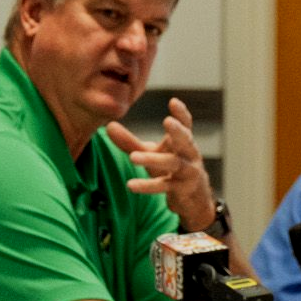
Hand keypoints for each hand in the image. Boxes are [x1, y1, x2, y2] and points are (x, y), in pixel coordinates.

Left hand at [107, 97, 216, 230]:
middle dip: (178, 131)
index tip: (173, 102)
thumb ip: (130, 142)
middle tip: (168, 122)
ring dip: (153, 160)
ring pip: (172, 164)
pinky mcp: (181, 189)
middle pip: (186, 140)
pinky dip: (147, 186)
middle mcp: (190, 154)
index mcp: (184, 141)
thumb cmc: (169, 169)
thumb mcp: (151, 153)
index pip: (186, 124)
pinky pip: (164, 186)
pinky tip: (131, 185)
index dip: (181, 113)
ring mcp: (188, 172)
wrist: (192, 198)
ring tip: (133, 158)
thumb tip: (109, 126)